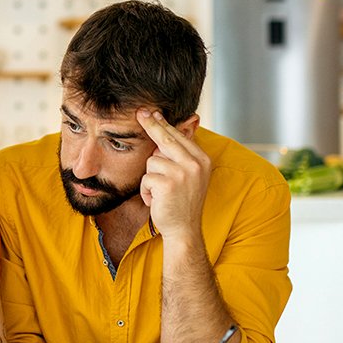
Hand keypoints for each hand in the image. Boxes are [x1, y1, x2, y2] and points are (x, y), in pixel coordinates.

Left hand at [136, 109, 210, 241]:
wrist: (184, 230)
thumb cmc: (182, 203)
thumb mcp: (190, 176)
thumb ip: (182, 155)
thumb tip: (170, 130)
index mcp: (202, 159)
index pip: (179, 136)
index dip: (163, 124)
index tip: (152, 112)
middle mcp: (195, 164)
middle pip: (166, 139)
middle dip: (151, 125)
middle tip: (140, 112)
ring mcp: (182, 173)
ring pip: (151, 161)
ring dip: (150, 178)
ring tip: (160, 192)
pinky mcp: (168, 184)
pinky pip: (146, 178)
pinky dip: (146, 191)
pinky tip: (156, 200)